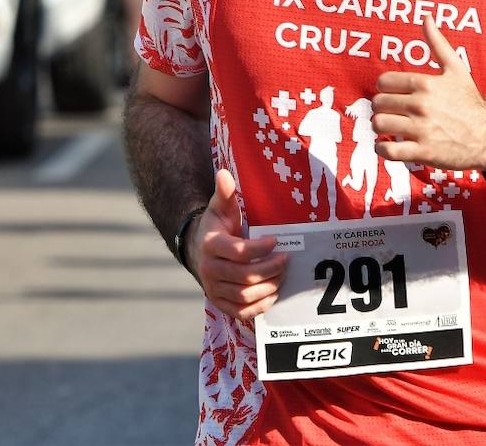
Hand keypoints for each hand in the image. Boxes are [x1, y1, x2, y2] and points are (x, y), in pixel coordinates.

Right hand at [190, 168, 287, 320]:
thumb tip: (224, 173)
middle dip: (271, 268)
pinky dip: (259, 306)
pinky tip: (272, 293)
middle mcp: (208, 269)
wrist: (199, 250)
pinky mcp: (219, 303)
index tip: (276, 241)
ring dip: (269, 286)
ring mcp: (213, 289)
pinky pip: (240, 312)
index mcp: (210, 245)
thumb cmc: (217, 227)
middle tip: (286, 259)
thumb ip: (224, 193)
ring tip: (282, 274)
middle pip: (245, 276)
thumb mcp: (220, 207)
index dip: (262, 249)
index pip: (239, 252)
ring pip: (245, 295)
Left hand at [372, 19, 485, 171]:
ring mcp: (421, 130)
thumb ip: (437, 43)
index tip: (393, 95)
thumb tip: (426, 18)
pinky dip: (382, 148)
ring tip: (390, 127)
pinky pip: (388, 151)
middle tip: (391, 112)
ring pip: (379, 124)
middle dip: (382, 108)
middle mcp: (421, 105)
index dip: (385, 89)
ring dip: (381, 127)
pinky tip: (388, 144)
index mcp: (425, 84)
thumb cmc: (470, 102)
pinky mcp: (423, 152)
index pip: (383, 82)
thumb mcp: (456, 69)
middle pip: (378, 103)